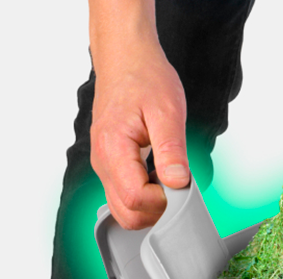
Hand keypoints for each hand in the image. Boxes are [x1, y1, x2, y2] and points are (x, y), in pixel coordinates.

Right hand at [89, 1, 187, 229]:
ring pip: (122, 209)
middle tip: (177, 186)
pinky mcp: (108, 165)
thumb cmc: (144, 79)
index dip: (162, 200)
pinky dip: (142, 196)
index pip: (135, 197)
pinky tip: (156, 175)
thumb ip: (171, 150)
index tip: (180, 183)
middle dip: (156, 211)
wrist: (124, 61)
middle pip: (125, 213)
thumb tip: (177, 182)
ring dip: (149, 205)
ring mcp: (102, 166)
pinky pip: (121, 195)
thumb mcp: (167, 110)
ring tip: (167, 177)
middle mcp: (102, 162)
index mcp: (114, 149)